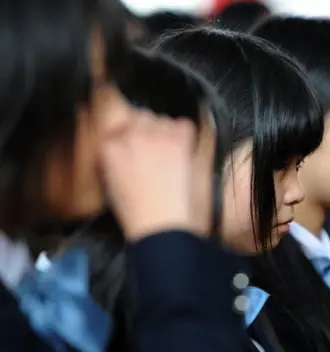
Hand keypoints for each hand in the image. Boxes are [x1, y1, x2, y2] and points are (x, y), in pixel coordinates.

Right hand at [99, 107, 197, 241]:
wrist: (158, 221)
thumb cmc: (136, 211)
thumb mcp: (111, 183)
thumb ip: (114, 159)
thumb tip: (126, 150)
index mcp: (108, 147)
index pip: (118, 127)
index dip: (130, 136)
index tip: (136, 146)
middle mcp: (130, 135)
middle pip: (141, 117)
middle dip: (147, 129)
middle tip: (154, 148)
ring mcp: (155, 135)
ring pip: (162, 119)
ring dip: (166, 131)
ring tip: (169, 151)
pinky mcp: (178, 141)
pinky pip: (184, 125)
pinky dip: (185, 133)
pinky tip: (184, 148)